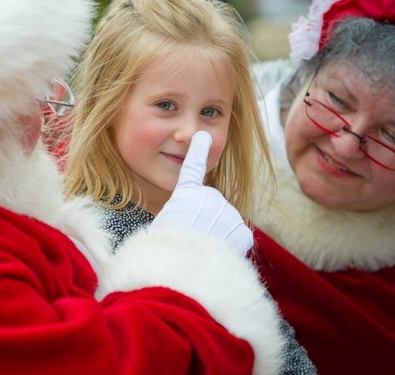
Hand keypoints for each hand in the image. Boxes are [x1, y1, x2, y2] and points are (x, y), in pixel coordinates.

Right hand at [151, 131, 251, 256]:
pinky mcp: (243, 233)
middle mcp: (210, 197)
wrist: (181, 268)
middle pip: (209, 210)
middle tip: (189, 241)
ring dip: (215, 238)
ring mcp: (229, 213)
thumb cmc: (162, 251)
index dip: (198, 151)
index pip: (192, 168)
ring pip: (223, 226)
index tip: (204, 136)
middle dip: (203, 224)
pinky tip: (216, 258)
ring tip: (200, 253)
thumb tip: (195, 227)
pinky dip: (229, 250)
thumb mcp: (161, 227)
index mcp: (185, 194)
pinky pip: (236, 241)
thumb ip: (179, 218)